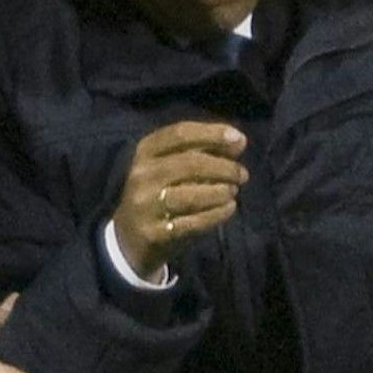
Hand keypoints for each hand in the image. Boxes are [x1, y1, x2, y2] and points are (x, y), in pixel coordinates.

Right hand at [113, 121, 247, 277]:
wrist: (129, 239)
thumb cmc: (157, 195)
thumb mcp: (172, 168)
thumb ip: (204, 152)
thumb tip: (239, 141)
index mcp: (145, 152)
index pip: (180, 134)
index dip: (212, 133)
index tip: (239, 139)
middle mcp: (142, 175)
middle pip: (189, 163)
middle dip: (223, 167)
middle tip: (243, 174)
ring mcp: (145, 205)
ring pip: (190, 195)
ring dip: (220, 191)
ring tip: (234, 192)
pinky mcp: (153, 233)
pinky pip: (192, 222)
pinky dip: (216, 214)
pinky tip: (229, 208)